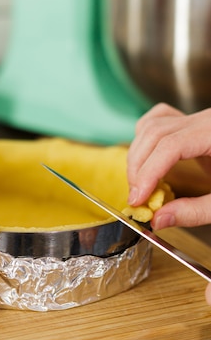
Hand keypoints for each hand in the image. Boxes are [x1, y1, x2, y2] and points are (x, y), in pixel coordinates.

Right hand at [127, 103, 210, 229]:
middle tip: (137, 198)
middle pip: (155, 133)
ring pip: (153, 125)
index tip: (138, 199)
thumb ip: (195, 211)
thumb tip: (158, 220)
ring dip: (139, 154)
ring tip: (142, 184)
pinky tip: (149, 160)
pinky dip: (147, 138)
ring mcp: (200, 119)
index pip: (170, 146)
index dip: (148, 172)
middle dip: (138, 166)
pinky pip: (161, 120)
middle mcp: (207, 120)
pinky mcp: (195, 125)